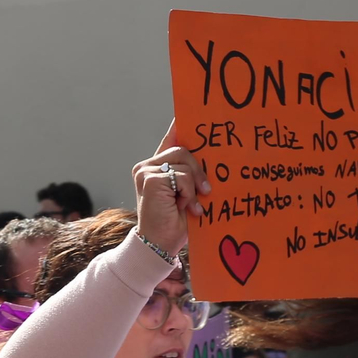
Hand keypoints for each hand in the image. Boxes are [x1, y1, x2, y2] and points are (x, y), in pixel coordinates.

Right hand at [132, 122, 209, 255]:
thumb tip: (211, 158)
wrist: (159, 244)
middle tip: (206, 191)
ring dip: (194, 186)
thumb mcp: (188, 194)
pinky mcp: (148, 179)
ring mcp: (146, 171)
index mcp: (157, 168)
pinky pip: (181, 175)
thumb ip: (191, 176)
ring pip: (184, 162)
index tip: (184, 113)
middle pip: (184, 150)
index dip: (178, 127)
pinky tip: (186, 207)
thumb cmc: (176, 222)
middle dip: (199, 170)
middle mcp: (148, 166)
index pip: (169, 140)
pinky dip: (188, 192)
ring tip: (192, 205)